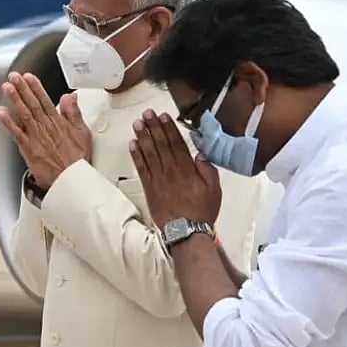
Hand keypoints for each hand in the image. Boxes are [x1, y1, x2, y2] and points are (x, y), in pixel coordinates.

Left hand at [0, 72, 91, 188]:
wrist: (71, 179)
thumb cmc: (77, 160)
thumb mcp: (83, 132)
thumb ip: (74, 113)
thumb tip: (70, 97)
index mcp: (58, 122)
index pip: (45, 100)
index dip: (36, 87)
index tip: (28, 77)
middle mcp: (46, 127)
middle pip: (32, 104)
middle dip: (22, 89)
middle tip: (14, 77)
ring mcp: (36, 138)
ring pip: (24, 114)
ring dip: (14, 100)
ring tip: (7, 88)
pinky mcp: (29, 149)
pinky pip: (17, 133)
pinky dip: (8, 123)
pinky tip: (1, 113)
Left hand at [129, 109, 220, 228]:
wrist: (186, 231)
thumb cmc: (200, 211)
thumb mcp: (214, 189)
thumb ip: (207, 169)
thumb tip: (200, 154)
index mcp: (187, 170)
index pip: (176, 143)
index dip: (168, 128)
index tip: (163, 117)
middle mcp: (171, 172)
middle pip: (160, 145)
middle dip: (153, 127)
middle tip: (147, 114)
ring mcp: (158, 179)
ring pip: (149, 153)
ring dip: (142, 137)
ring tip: (138, 123)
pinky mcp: (149, 188)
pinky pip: (141, 168)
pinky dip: (136, 156)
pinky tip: (132, 144)